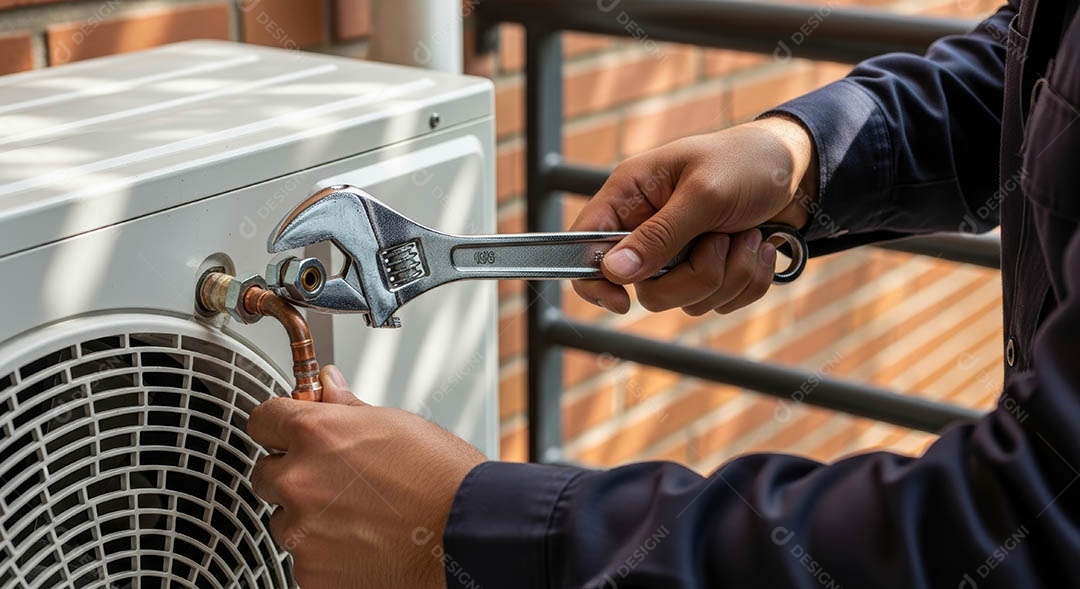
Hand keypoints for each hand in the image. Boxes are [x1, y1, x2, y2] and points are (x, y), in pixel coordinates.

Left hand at [248, 366, 485, 587]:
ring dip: (309, 518)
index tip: (288, 431)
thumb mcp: (396, 425)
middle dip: (293, 475)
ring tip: (360, 517)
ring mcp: (302, 531)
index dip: (278, 425)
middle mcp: (299, 481)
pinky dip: (325, 553)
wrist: (468, 534)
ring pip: (285, 521)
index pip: (263, 419)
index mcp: (316, 434)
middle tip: (338, 481)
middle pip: (266, 474)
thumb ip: (347, 408)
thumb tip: (328, 386)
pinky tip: (363, 543)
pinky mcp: (312, 573)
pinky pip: (304, 558)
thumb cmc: (443, 478)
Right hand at [571, 116, 817, 314]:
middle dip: (695, 275)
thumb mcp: (704, 194)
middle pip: (646, 290)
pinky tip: (758, 247)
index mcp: (630, 197)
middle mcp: (647, 228)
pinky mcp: (709, 271)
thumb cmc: (747, 164)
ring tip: (745, 235)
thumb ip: (659, 235)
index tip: (622, 301)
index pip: (584, 247)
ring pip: (686, 300)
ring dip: (729, 275)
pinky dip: (747, 281)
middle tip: (720, 241)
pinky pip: (717, 303)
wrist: (800, 170)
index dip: (595, 281)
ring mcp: (678, 255)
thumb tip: (613, 271)